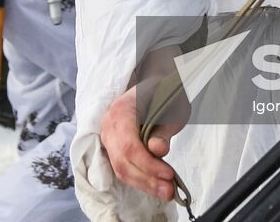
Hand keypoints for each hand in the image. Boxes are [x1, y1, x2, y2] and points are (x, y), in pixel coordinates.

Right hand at [100, 84, 185, 201]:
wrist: (154, 87)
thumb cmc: (164, 95)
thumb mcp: (171, 109)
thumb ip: (163, 130)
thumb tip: (157, 150)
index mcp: (121, 110)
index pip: (129, 145)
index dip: (148, 164)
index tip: (169, 174)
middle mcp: (109, 124)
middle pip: (123, 161)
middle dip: (147, 180)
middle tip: (170, 190)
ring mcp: (108, 137)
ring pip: (121, 169)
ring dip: (144, 184)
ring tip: (166, 192)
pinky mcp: (113, 148)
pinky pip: (122, 168)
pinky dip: (140, 180)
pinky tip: (156, 186)